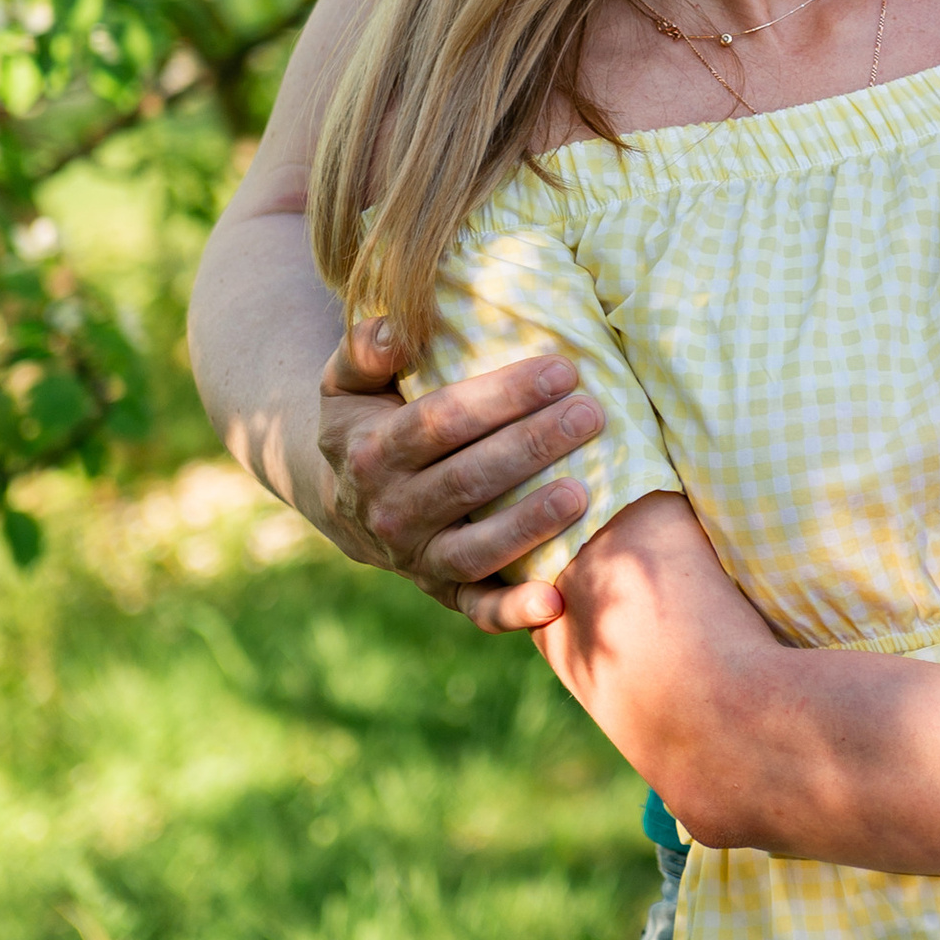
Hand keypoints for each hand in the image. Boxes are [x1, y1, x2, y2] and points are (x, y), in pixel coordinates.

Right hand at [316, 320, 599, 629]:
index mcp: (371, 452)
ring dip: (529, 524)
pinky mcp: (445, 591)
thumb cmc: (368, 421)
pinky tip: (555, 602)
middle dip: (532, 446)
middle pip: (467, 480)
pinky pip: (478, 609)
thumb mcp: (349, 383)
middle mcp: (392, 511)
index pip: (440, 421)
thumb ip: (364, 350)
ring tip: (582, 493)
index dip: (501, 397)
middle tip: (590, 416)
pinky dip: (513, 612)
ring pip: (475, 548)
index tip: (562, 370)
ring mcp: (418, 557)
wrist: (348, 501)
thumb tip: (393, 328)